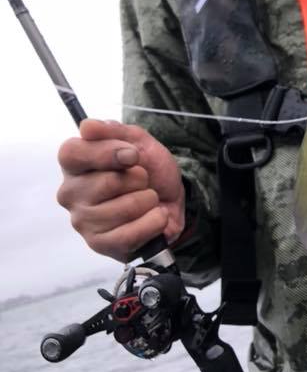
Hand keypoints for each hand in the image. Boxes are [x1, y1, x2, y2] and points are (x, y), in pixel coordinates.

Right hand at [57, 119, 185, 261]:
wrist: (170, 200)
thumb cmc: (148, 170)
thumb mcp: (137, 141)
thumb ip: (113, 131)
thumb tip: (87, 126)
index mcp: (74, 164)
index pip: (72, 153)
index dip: (107, 152)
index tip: (132, 155)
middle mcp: (71, 193)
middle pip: (108, 181)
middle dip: (139, 178)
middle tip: (141, 181)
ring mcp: (83, 221)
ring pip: (126, 207)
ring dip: (149, 200)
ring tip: (147, 200)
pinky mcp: (99, 244)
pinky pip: (133, 232)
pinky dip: (154, 221)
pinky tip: (153, 217)